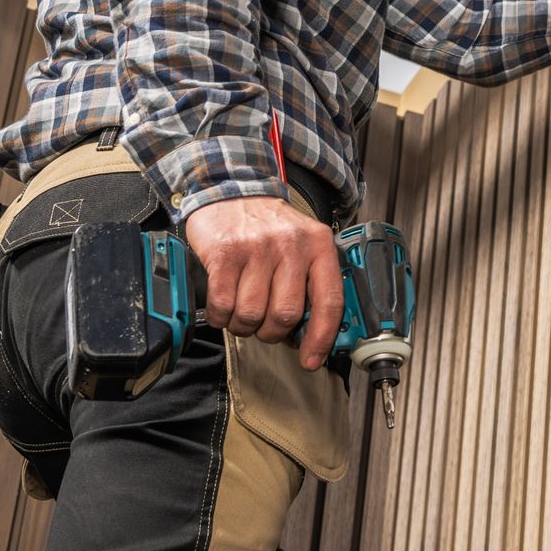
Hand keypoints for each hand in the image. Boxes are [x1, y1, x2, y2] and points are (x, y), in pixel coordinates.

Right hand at [183, 195, 343, 370]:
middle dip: (272, 333)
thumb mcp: (303, 244)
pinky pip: (223, 305)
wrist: (232, 191)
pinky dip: (221, 317)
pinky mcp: (225, 253)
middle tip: (264, 326)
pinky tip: (223, 309)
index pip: (329, 301)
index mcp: (320, 246)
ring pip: (253, 314)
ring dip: (244, 326)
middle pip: (286, 315)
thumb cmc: (270, 227)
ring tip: (242, 314)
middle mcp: (292, 246)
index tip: (311, 360)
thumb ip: (311, 281)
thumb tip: (311, 334)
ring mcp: (258, 248)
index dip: (321, 338)